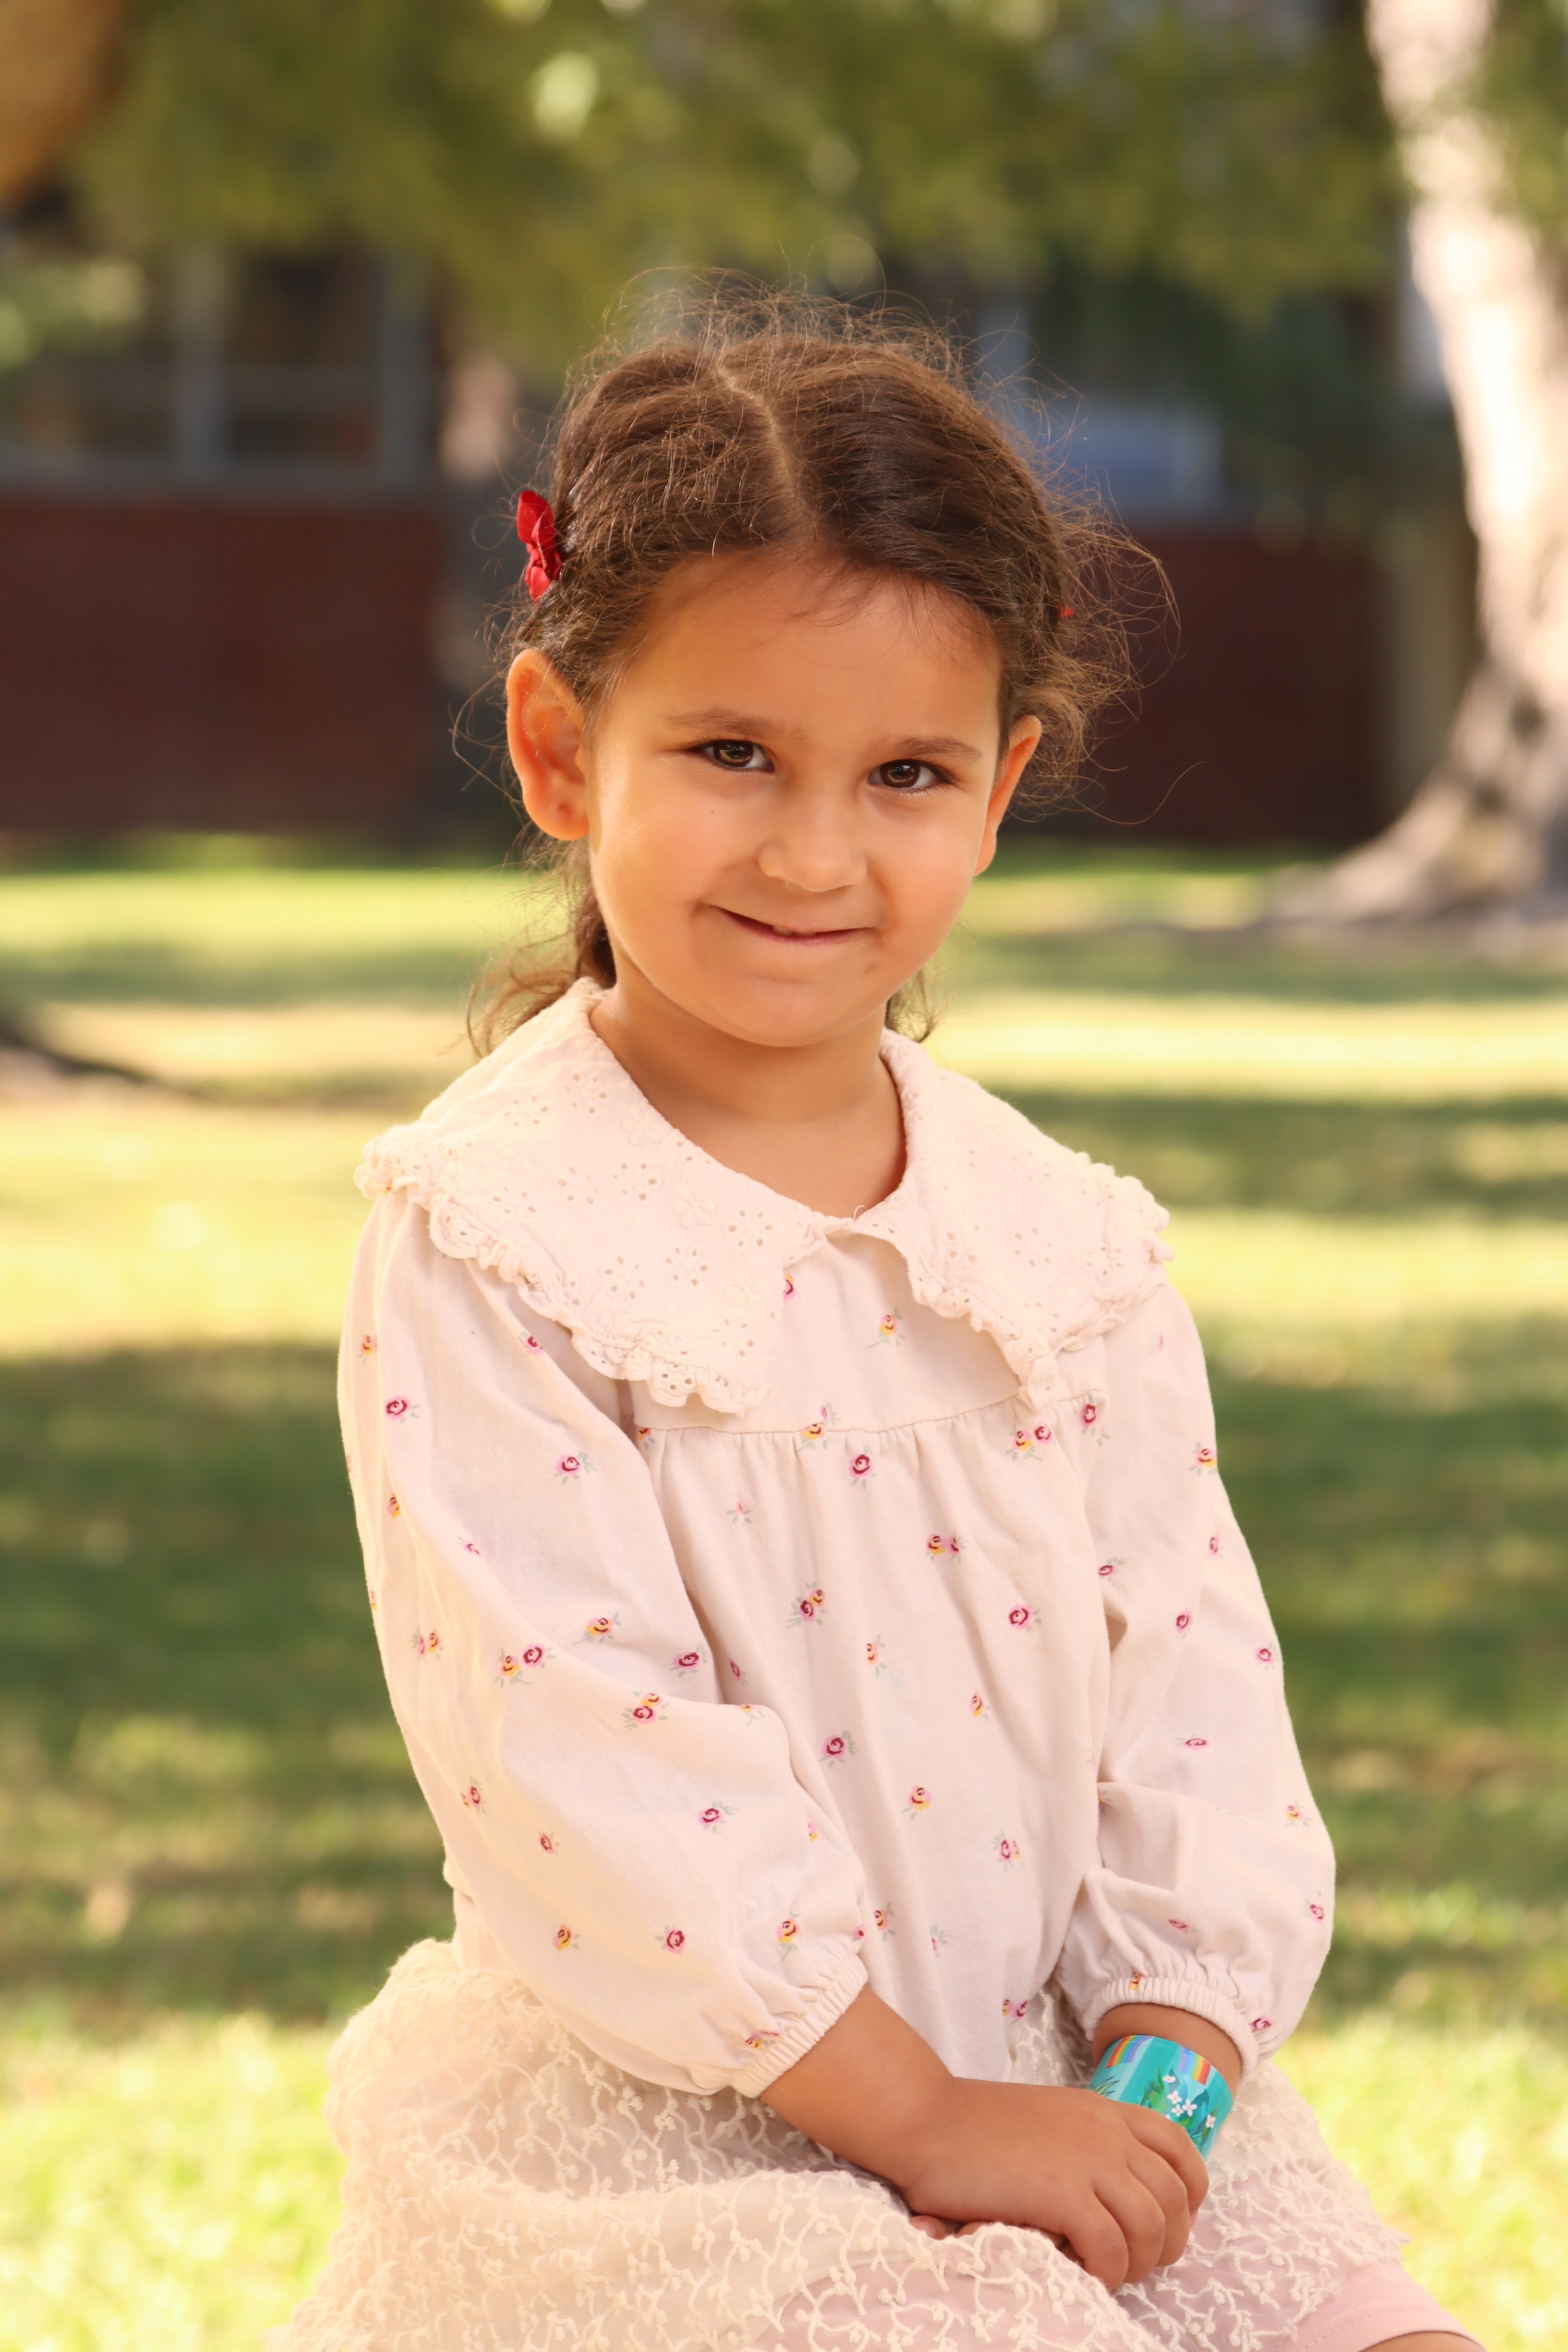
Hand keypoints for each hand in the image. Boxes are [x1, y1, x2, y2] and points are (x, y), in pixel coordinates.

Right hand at [894, 2078, 1205, 2289]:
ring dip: (1138, 2261)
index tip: (1169, 2222)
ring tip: (1108, 2273)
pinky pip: (1112, 2247)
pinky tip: (1082, 2272)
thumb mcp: (1045, 2120)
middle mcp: (1105, 2131)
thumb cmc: (972, 2128)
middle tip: (1136, 2262)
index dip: (1188, 2192)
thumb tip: (1107, 2195)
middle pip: (1174, 2194)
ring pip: (1152, 2225)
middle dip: (1168, 2239)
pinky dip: (1106, 2270)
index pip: (1177, 2146)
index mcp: (1101, 2111)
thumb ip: (1081, 2144)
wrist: (926, 2120)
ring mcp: (1088, 2160)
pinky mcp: (1064, 2193)